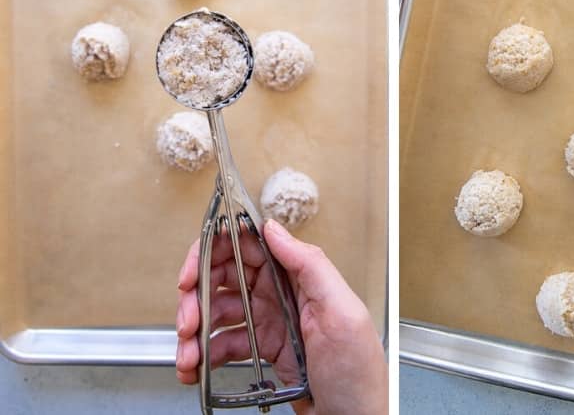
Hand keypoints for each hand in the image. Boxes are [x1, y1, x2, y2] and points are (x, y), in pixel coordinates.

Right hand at [175, 220, 386, 414]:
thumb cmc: (357, 374)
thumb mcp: (343, 313)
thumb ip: (311, 266)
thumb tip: (274, 229)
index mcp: (301, 279)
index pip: (249, 248)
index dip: (213, 253)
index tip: (192, 275)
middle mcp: (283, 296)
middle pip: (224, 279)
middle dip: (196, 298)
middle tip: (186, 324)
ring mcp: (271, 323)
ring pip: (217, 313)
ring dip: (194, 333)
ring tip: (188, 358)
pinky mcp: (263, 351)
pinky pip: (223, 344)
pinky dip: (203, 356)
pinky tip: (196, 370)